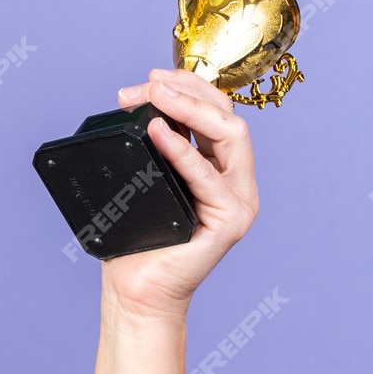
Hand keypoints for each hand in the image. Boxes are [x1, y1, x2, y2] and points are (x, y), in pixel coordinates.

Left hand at [102, 66, 259, 321]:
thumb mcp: (142, 187)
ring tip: (155, 97)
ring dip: (191, 110)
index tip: (149, 78)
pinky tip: (158, 133)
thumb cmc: (134, 246)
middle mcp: (236, 182)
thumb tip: (133, 107)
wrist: (136, 295)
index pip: (214, 114)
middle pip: (226, 116)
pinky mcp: (230, 221)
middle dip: (187, 91)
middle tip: (147, 83)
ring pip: (230, 136)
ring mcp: (239, 201)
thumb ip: (150, 153)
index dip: (185, 89)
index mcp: (219, 171)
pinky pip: (207, 177)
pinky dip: (183, 151)